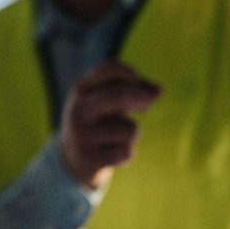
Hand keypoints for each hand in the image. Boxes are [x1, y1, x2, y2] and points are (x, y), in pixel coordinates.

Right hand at [58, 61, 160, 188]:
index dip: (131, 74)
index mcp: (81, 88)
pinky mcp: (89, 159)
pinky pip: (125, 152)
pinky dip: (127, 153)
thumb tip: (158, 91)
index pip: (109, 69)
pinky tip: (113, 155)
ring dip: (134, 133)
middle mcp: (78, 109)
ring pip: (130, 130)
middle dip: (142, 99)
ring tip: (121, 138)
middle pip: (119, 96)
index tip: (137, 83)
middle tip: (147, 107)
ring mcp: (81, 135)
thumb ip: (135, 90)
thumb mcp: (111, 100)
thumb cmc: (99, 120)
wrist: (71, 157)